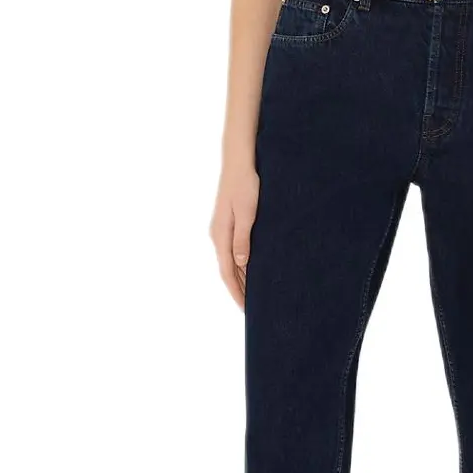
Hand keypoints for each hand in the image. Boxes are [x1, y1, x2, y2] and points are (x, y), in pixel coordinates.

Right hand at [210, 160, 259, 308]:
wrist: (239, 161)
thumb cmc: (245, 184)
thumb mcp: (247, 212)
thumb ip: (242, 238)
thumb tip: (240, 264)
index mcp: (221, 235)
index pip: (227, 272)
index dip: (237, 293)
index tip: (246, 310)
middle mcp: (218, 235)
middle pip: (228, 271)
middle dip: (238, 290)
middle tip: (252, 310)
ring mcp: (222, 230)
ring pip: (230, 262)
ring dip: (241, 279)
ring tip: (253, 296)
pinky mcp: (228, 223)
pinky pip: (233, 251)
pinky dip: (242, 265)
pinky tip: (251, 270)